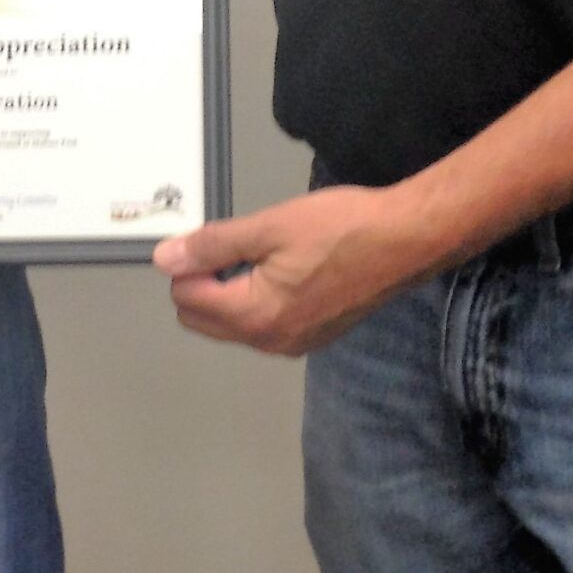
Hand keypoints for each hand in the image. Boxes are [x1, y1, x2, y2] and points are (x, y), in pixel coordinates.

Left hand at [153, 186, 417, 356]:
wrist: (406, 241)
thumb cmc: (340, 228)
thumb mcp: (270, 227)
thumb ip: (213, 246)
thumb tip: (165, 259)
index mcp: (254, 317)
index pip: (187, 298)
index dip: (190, 263)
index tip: (217, 237)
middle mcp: (269, 342)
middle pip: (203, 319)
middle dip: (204, 283)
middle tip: (236, 245)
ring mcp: (293, 345)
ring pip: (232, 325)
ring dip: (229, 293)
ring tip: (262, 254)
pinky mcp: (313, 337)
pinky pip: (262, 326)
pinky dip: (257, 302)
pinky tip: (284, 271)